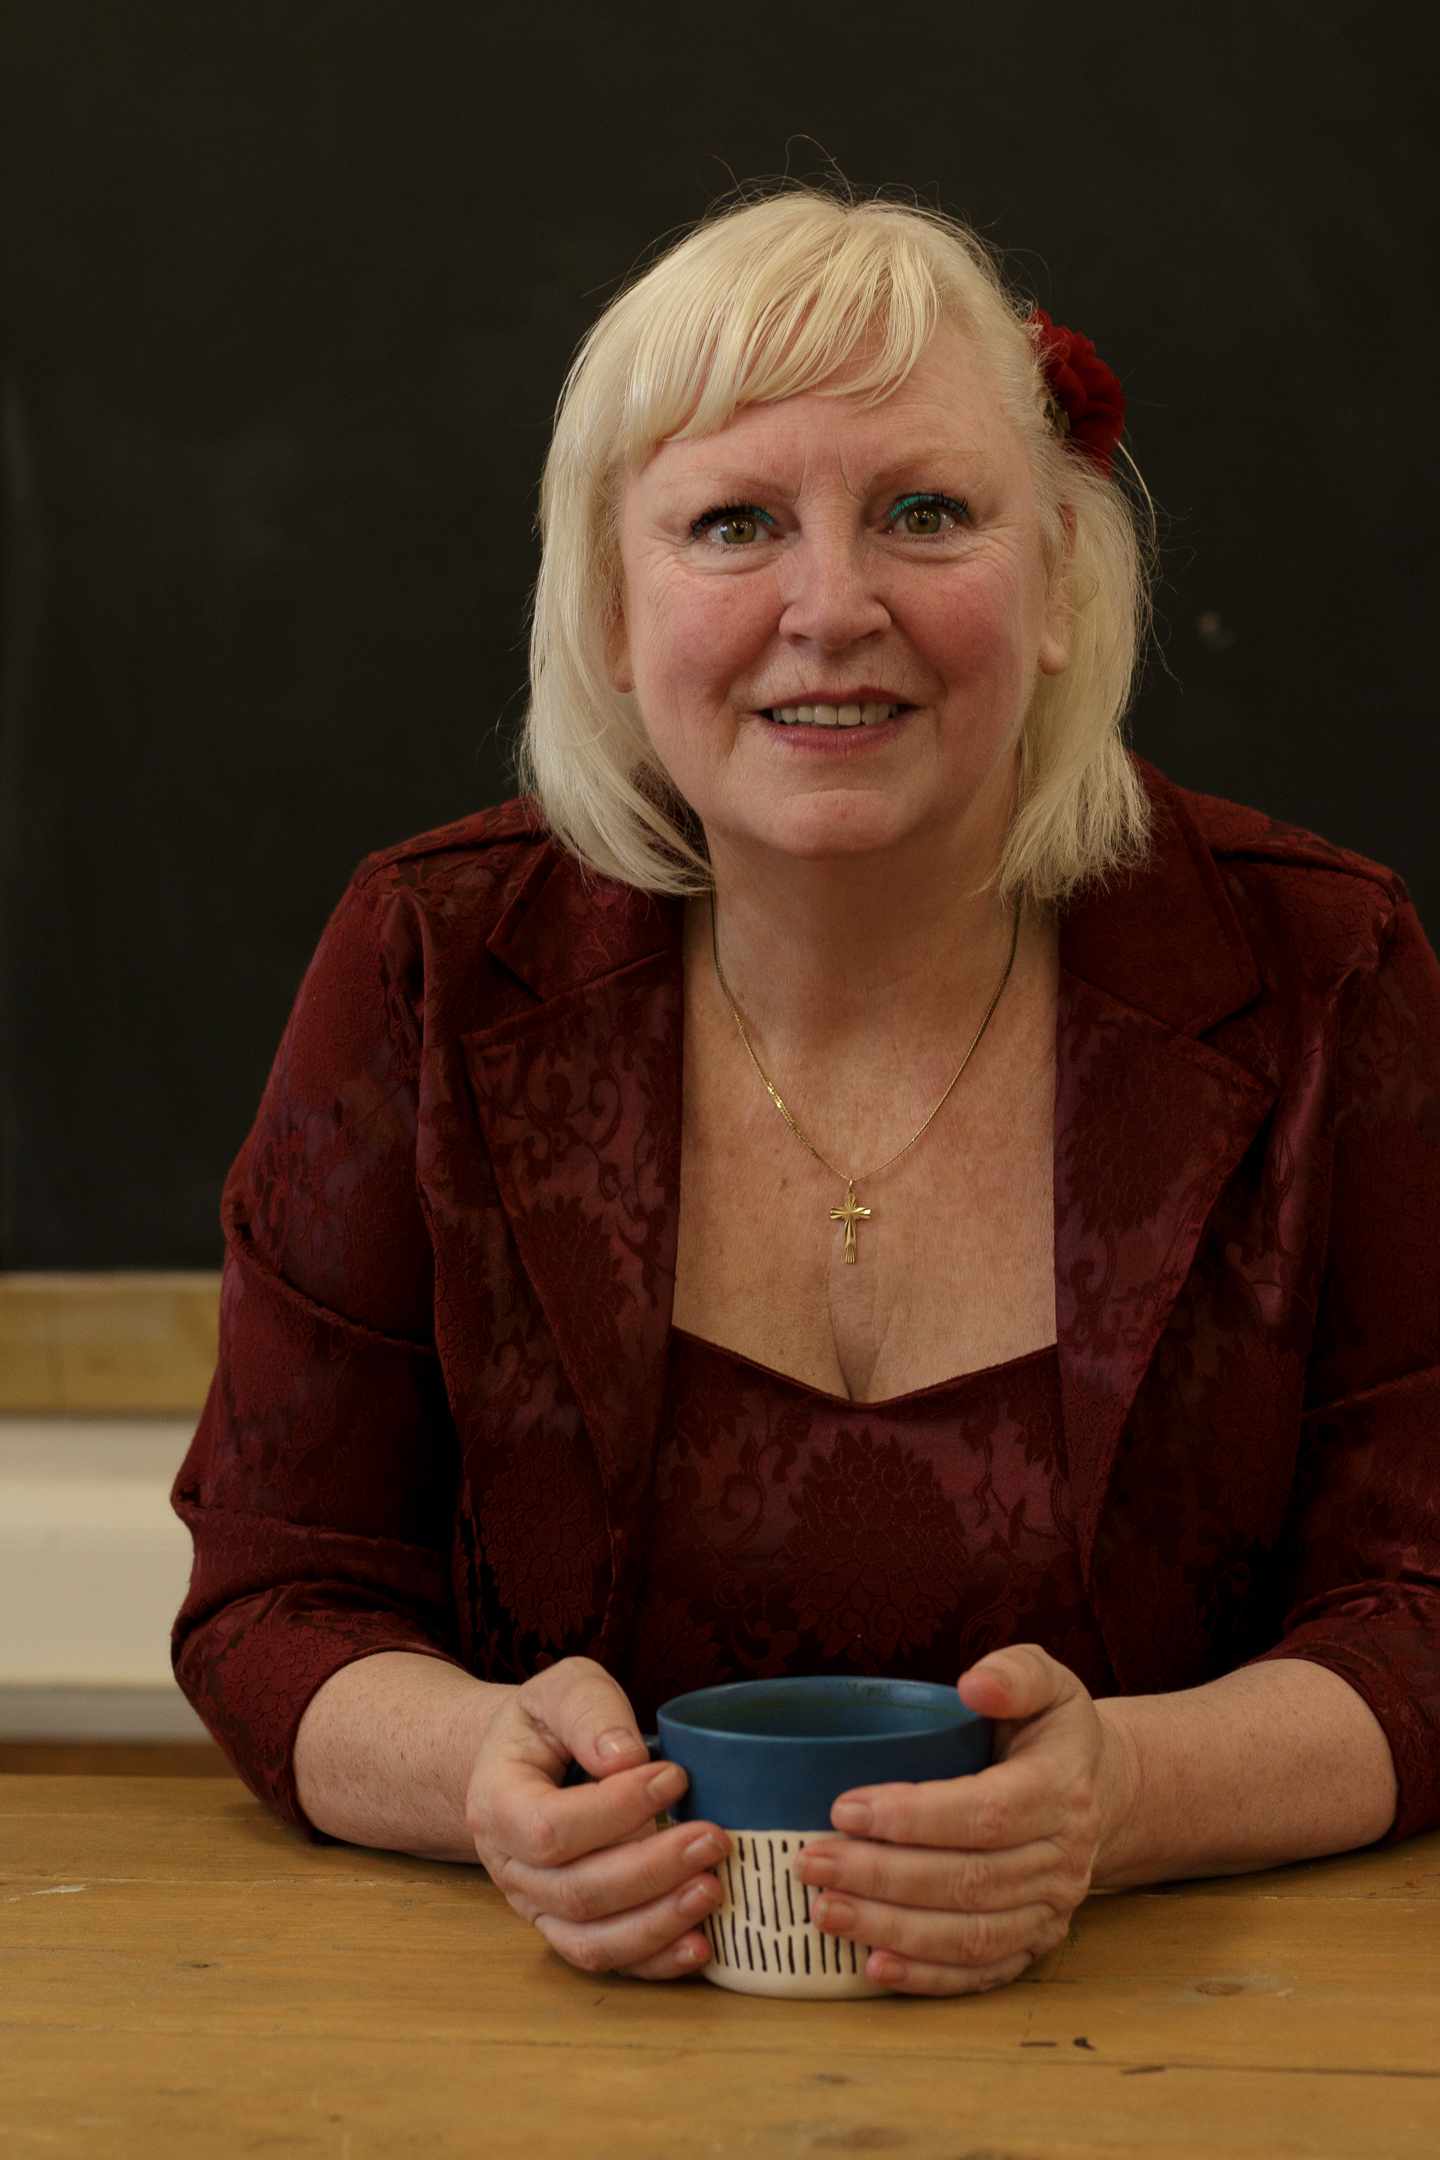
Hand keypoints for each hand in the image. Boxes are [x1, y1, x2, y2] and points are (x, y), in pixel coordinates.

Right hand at [464, 1656, 729, 1978]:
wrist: (526, 1762)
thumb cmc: (549, 1722)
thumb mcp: (562, 1689)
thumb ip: (589, 1711)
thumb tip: (625, 1758)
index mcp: (497, 1803)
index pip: (548, 1827)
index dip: (614, 1811)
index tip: (674, 1777)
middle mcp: (509, 1867)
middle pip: (576, 1891)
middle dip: (652, 1870)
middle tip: (713, 1838)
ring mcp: (536, 1906)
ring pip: (590, 1940)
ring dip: (657, 1922)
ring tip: (712, 1890)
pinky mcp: (568, 1928)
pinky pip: (607, 1960)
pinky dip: (654, 1961)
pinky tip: (701, 1945)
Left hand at [794, 1646, 1132, 1996]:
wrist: (1099, 1790)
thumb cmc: (1051, 1731)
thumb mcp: (1046, 1681)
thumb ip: (1015, 1674)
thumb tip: (973, 1685)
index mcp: (1061, 1788)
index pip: (986, 1812)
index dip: (914, 1816)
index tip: (844, 1808)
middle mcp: (1061, 1857)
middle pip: (967, 1879)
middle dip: (881, 1876)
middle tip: (810, 1863)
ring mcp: (1051, 1909)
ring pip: (969, 1933)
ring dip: (891, 1928)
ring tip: (824, 1911)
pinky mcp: (1034, 1943)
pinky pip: (982, 1971)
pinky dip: (928, 1977)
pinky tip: (874, 1967)